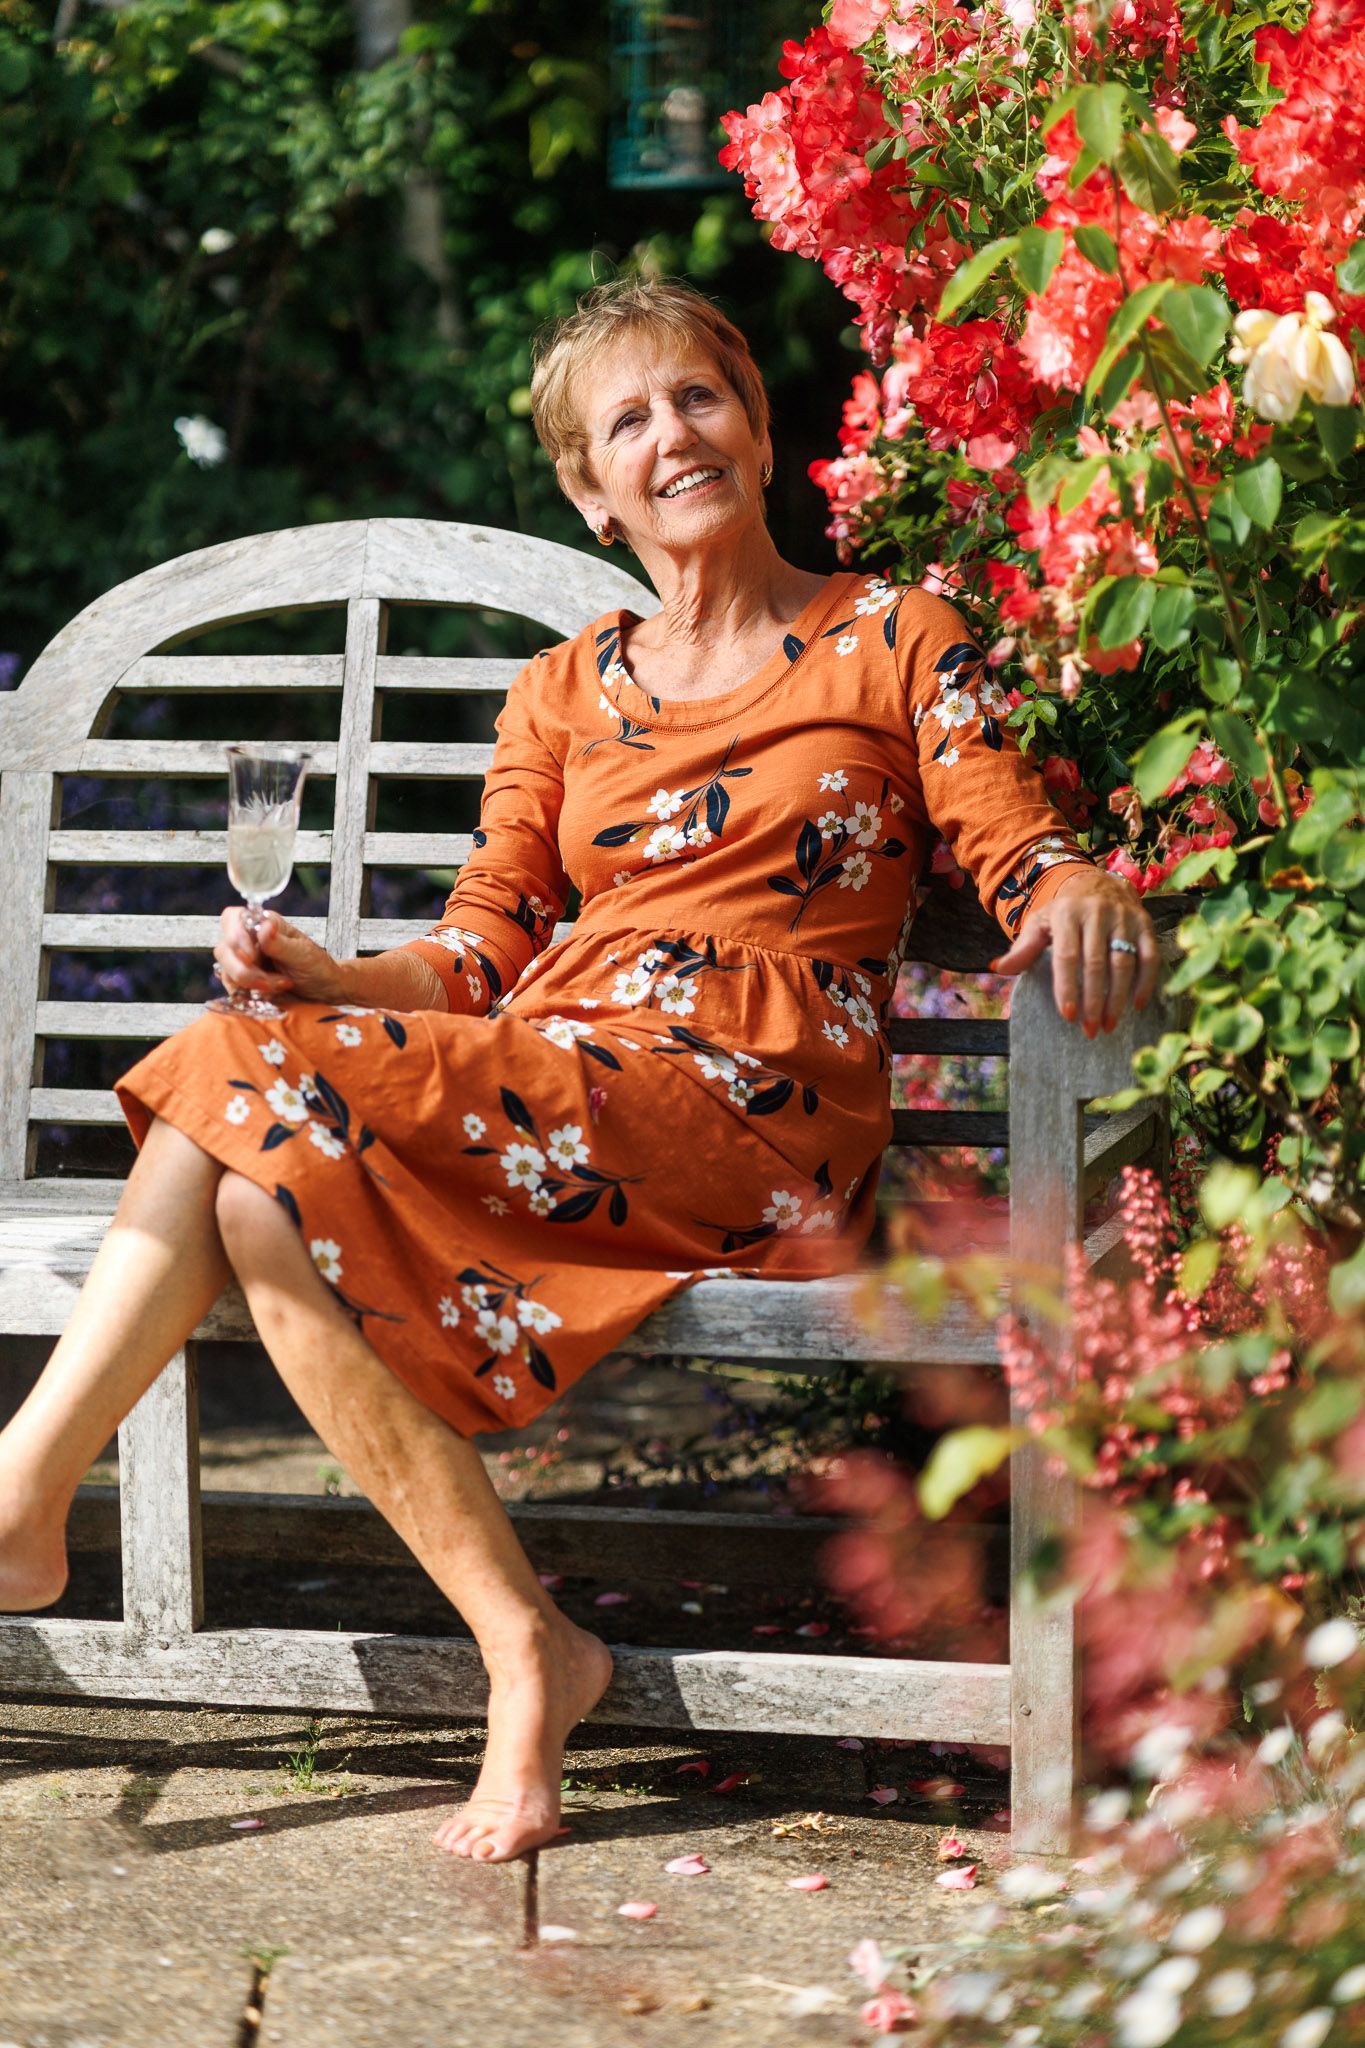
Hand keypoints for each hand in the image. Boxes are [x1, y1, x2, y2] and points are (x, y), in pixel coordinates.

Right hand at [214, 907, 340, 1003]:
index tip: (252, 957)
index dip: (236, 937)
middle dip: (246, 971)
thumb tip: (264, 926)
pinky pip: (232, 988)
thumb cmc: (317, 966)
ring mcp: (244, 961)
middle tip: (271, 982)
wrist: (325, 991)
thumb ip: (280, 942)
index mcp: (264, 925)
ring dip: (251, 984)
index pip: (233, 918)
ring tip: (279, 987)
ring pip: (226, 971)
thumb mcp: (303, 954)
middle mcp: (249, 940)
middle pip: (225, 949)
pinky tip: (269, 995)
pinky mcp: (243, 981)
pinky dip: (248, 994)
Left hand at [987, 869, 1159, 1034]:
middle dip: (1093, 1001)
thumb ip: (1022, 949)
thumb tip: (997, 969)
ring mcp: (1124, 918)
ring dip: (1117, 999)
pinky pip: (1150, 957)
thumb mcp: (1039, 924)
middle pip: (1096, 964)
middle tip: (1090, 1030)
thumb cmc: (1064, 913)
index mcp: (1067, 913)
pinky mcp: (1145, 925)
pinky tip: (1137, 1006)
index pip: (1067, 956)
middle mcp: (1098, 913)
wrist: (1097, 883)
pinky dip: (1146, 983)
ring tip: (1108, 1025)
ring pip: (1123, 963)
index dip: (1067, 987)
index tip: (1068, 1016)